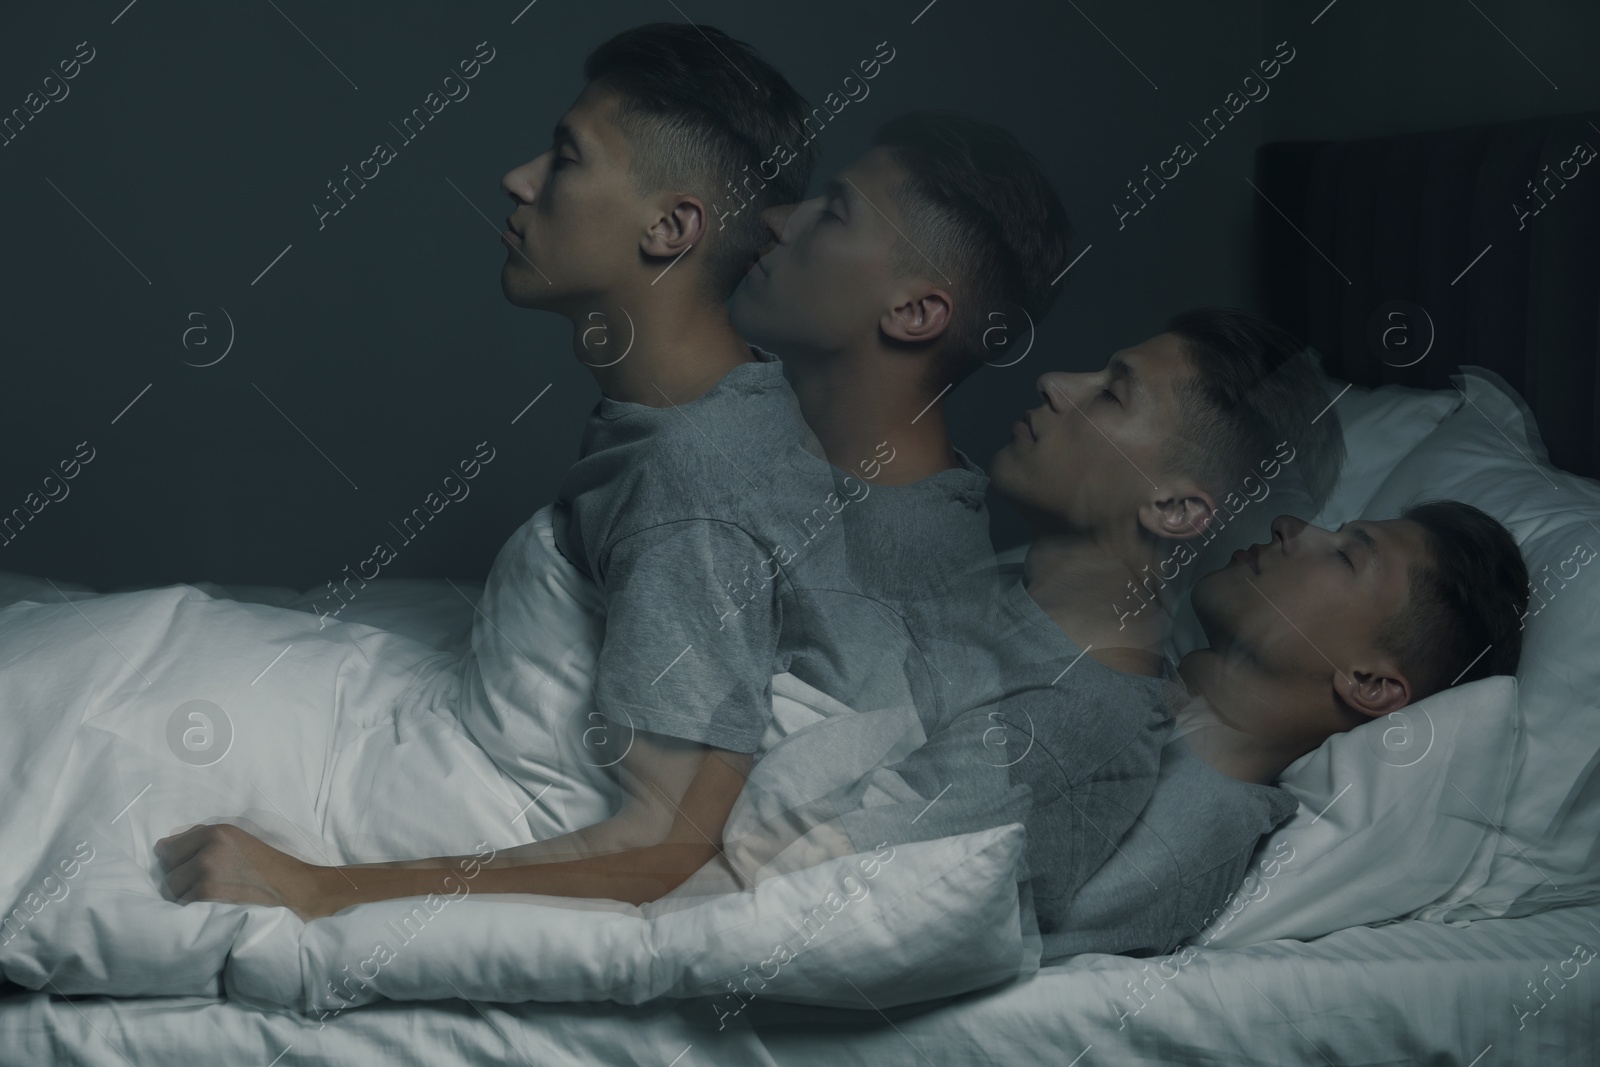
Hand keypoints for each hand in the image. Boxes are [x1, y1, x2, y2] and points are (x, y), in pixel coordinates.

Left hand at [155, 822, 341, 921]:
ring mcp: (205, 873)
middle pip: (167, 869)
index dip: (177, 862)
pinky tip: (213, 907)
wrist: (293, 891)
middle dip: (180, 879)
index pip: (168, 847)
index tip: (192, 869)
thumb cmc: (268, 867)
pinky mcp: (206, 896)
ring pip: (171, 889)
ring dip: (185, 896)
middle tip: (206, 885)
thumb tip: (162, 846)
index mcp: (217, 831)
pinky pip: (181, 906)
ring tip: (210, 897)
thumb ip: (202, 838)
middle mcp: (208, 849)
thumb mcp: (239, 841)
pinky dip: (193, 910)